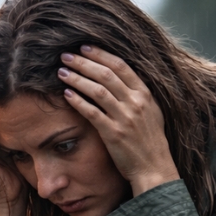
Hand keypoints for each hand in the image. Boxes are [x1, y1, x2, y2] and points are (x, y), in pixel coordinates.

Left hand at [57, 46, 180, 196]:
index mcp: (145, 94)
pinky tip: (66, 94)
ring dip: (77, 78)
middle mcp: (136, 102)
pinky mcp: (113, 134)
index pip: (120, 66)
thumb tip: (121, 80)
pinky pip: (92, 112)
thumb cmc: (150, 142)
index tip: (84, 47)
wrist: (154, 168)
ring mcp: (125, 118)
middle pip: (106, 74)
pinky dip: (78, 101)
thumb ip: (138, 95)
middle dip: (84, 62)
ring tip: (61, 72)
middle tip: (66, 56)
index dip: (100, 54)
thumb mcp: (152, 113)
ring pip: (97, 90)